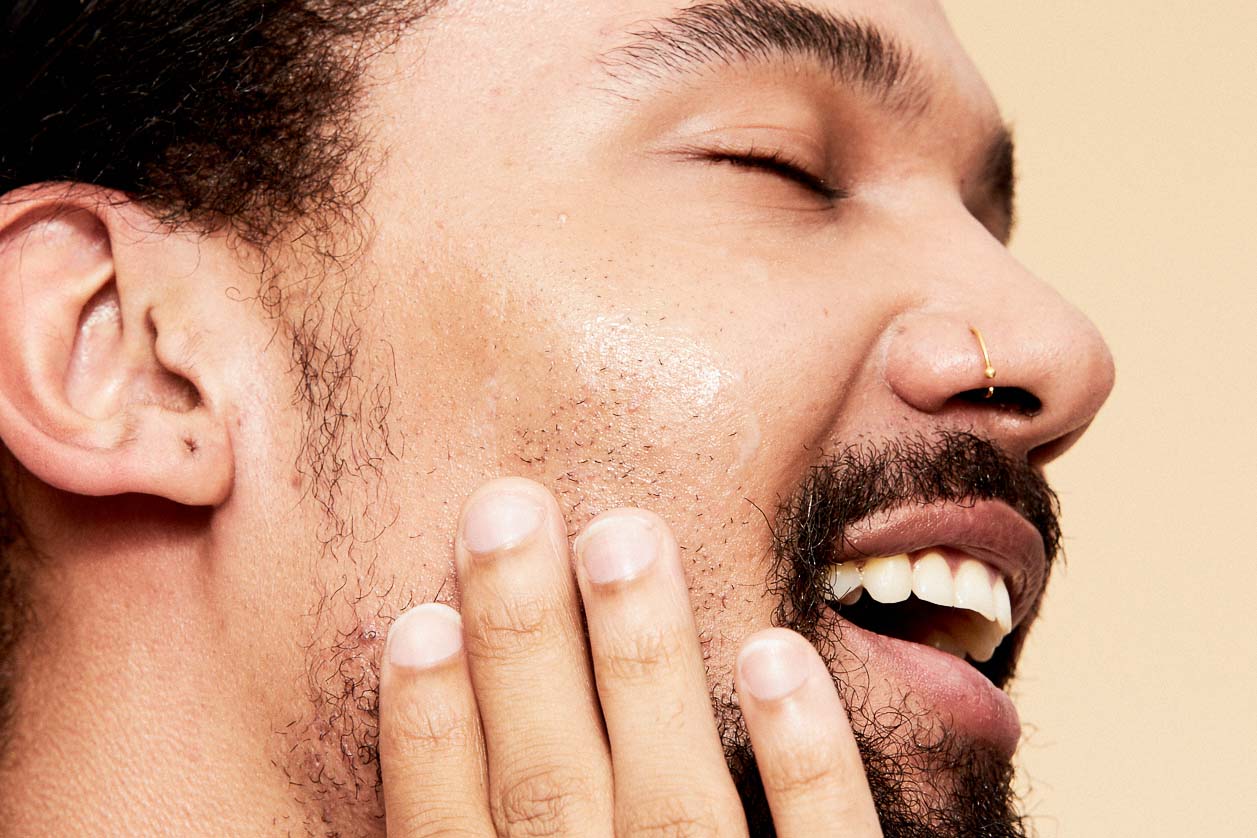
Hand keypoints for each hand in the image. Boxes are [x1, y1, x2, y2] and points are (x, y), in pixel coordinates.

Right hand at [377, 477, 881, 835]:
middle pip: (551, 792)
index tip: (416, 620)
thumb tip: (445, 696)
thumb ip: (511, 836)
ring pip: (675, 808)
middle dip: (525, 647)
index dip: (429, 734)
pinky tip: (775, 654)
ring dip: (643, 664)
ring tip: (624, 538)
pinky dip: (802, 761)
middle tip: (508, 513)